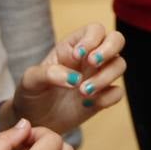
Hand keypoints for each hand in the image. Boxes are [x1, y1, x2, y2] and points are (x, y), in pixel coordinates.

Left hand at [1, 24, 125, 135]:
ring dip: (105, 77)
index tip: (77, 56)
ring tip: (82, 92)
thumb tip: (74, 78)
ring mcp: (99, 76)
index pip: (95, 30)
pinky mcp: (103, 97)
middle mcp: (90, 58)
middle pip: (116, 40)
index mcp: (74, 46)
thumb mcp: (30, 80)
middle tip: (92, 63)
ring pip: (120, 65)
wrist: (34, 120)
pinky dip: (107, 97)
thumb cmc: (32, 93)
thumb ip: (49, 73)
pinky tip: (87, 104)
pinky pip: (117, 92)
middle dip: (109, 49)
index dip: (91, 39)